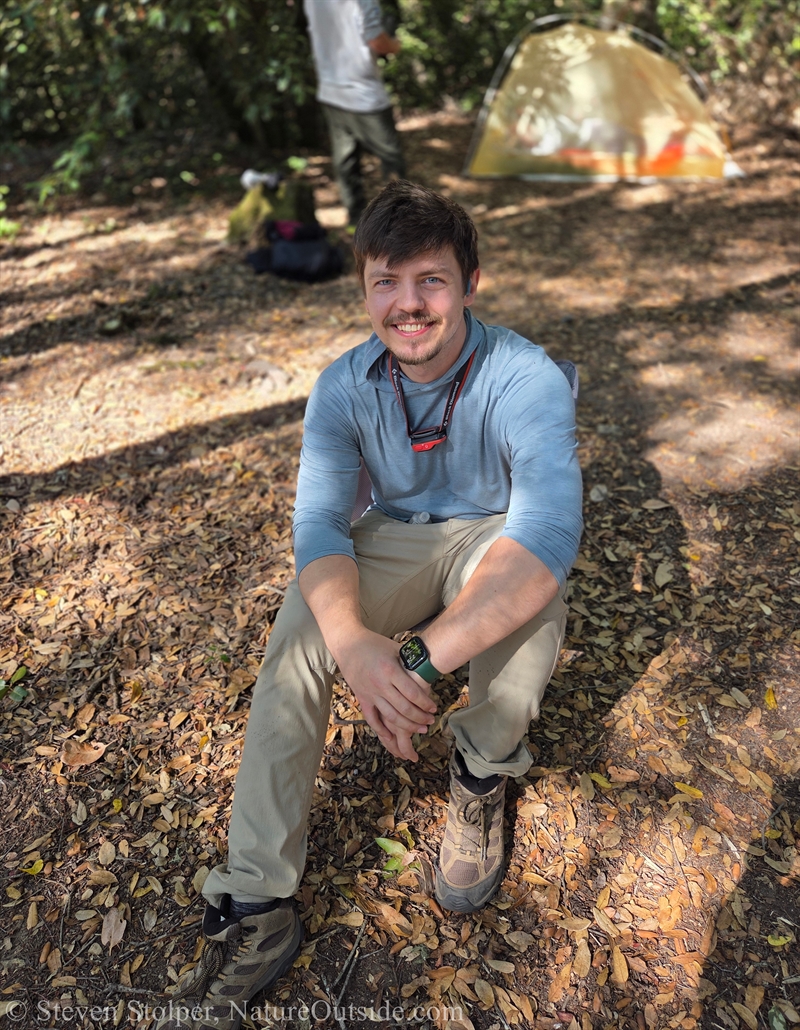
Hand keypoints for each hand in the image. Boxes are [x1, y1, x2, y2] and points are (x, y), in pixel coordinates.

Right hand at [334, 629, 436, 761]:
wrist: (347, 643)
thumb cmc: (374, 643)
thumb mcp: (395, 648)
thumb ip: (410, 660)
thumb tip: (431, 666)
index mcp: (390, 670)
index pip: (412, 693)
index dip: (425, 703)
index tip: (434, 708)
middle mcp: (380, 684)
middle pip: (404, 708)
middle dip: (420, 717)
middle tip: (431, 721)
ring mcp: (370, 693)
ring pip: (390, 717)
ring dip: (407, 726)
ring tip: (420, 729)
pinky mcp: (361, 698)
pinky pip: (372, 719)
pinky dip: (381, 730)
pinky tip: (392, 737)